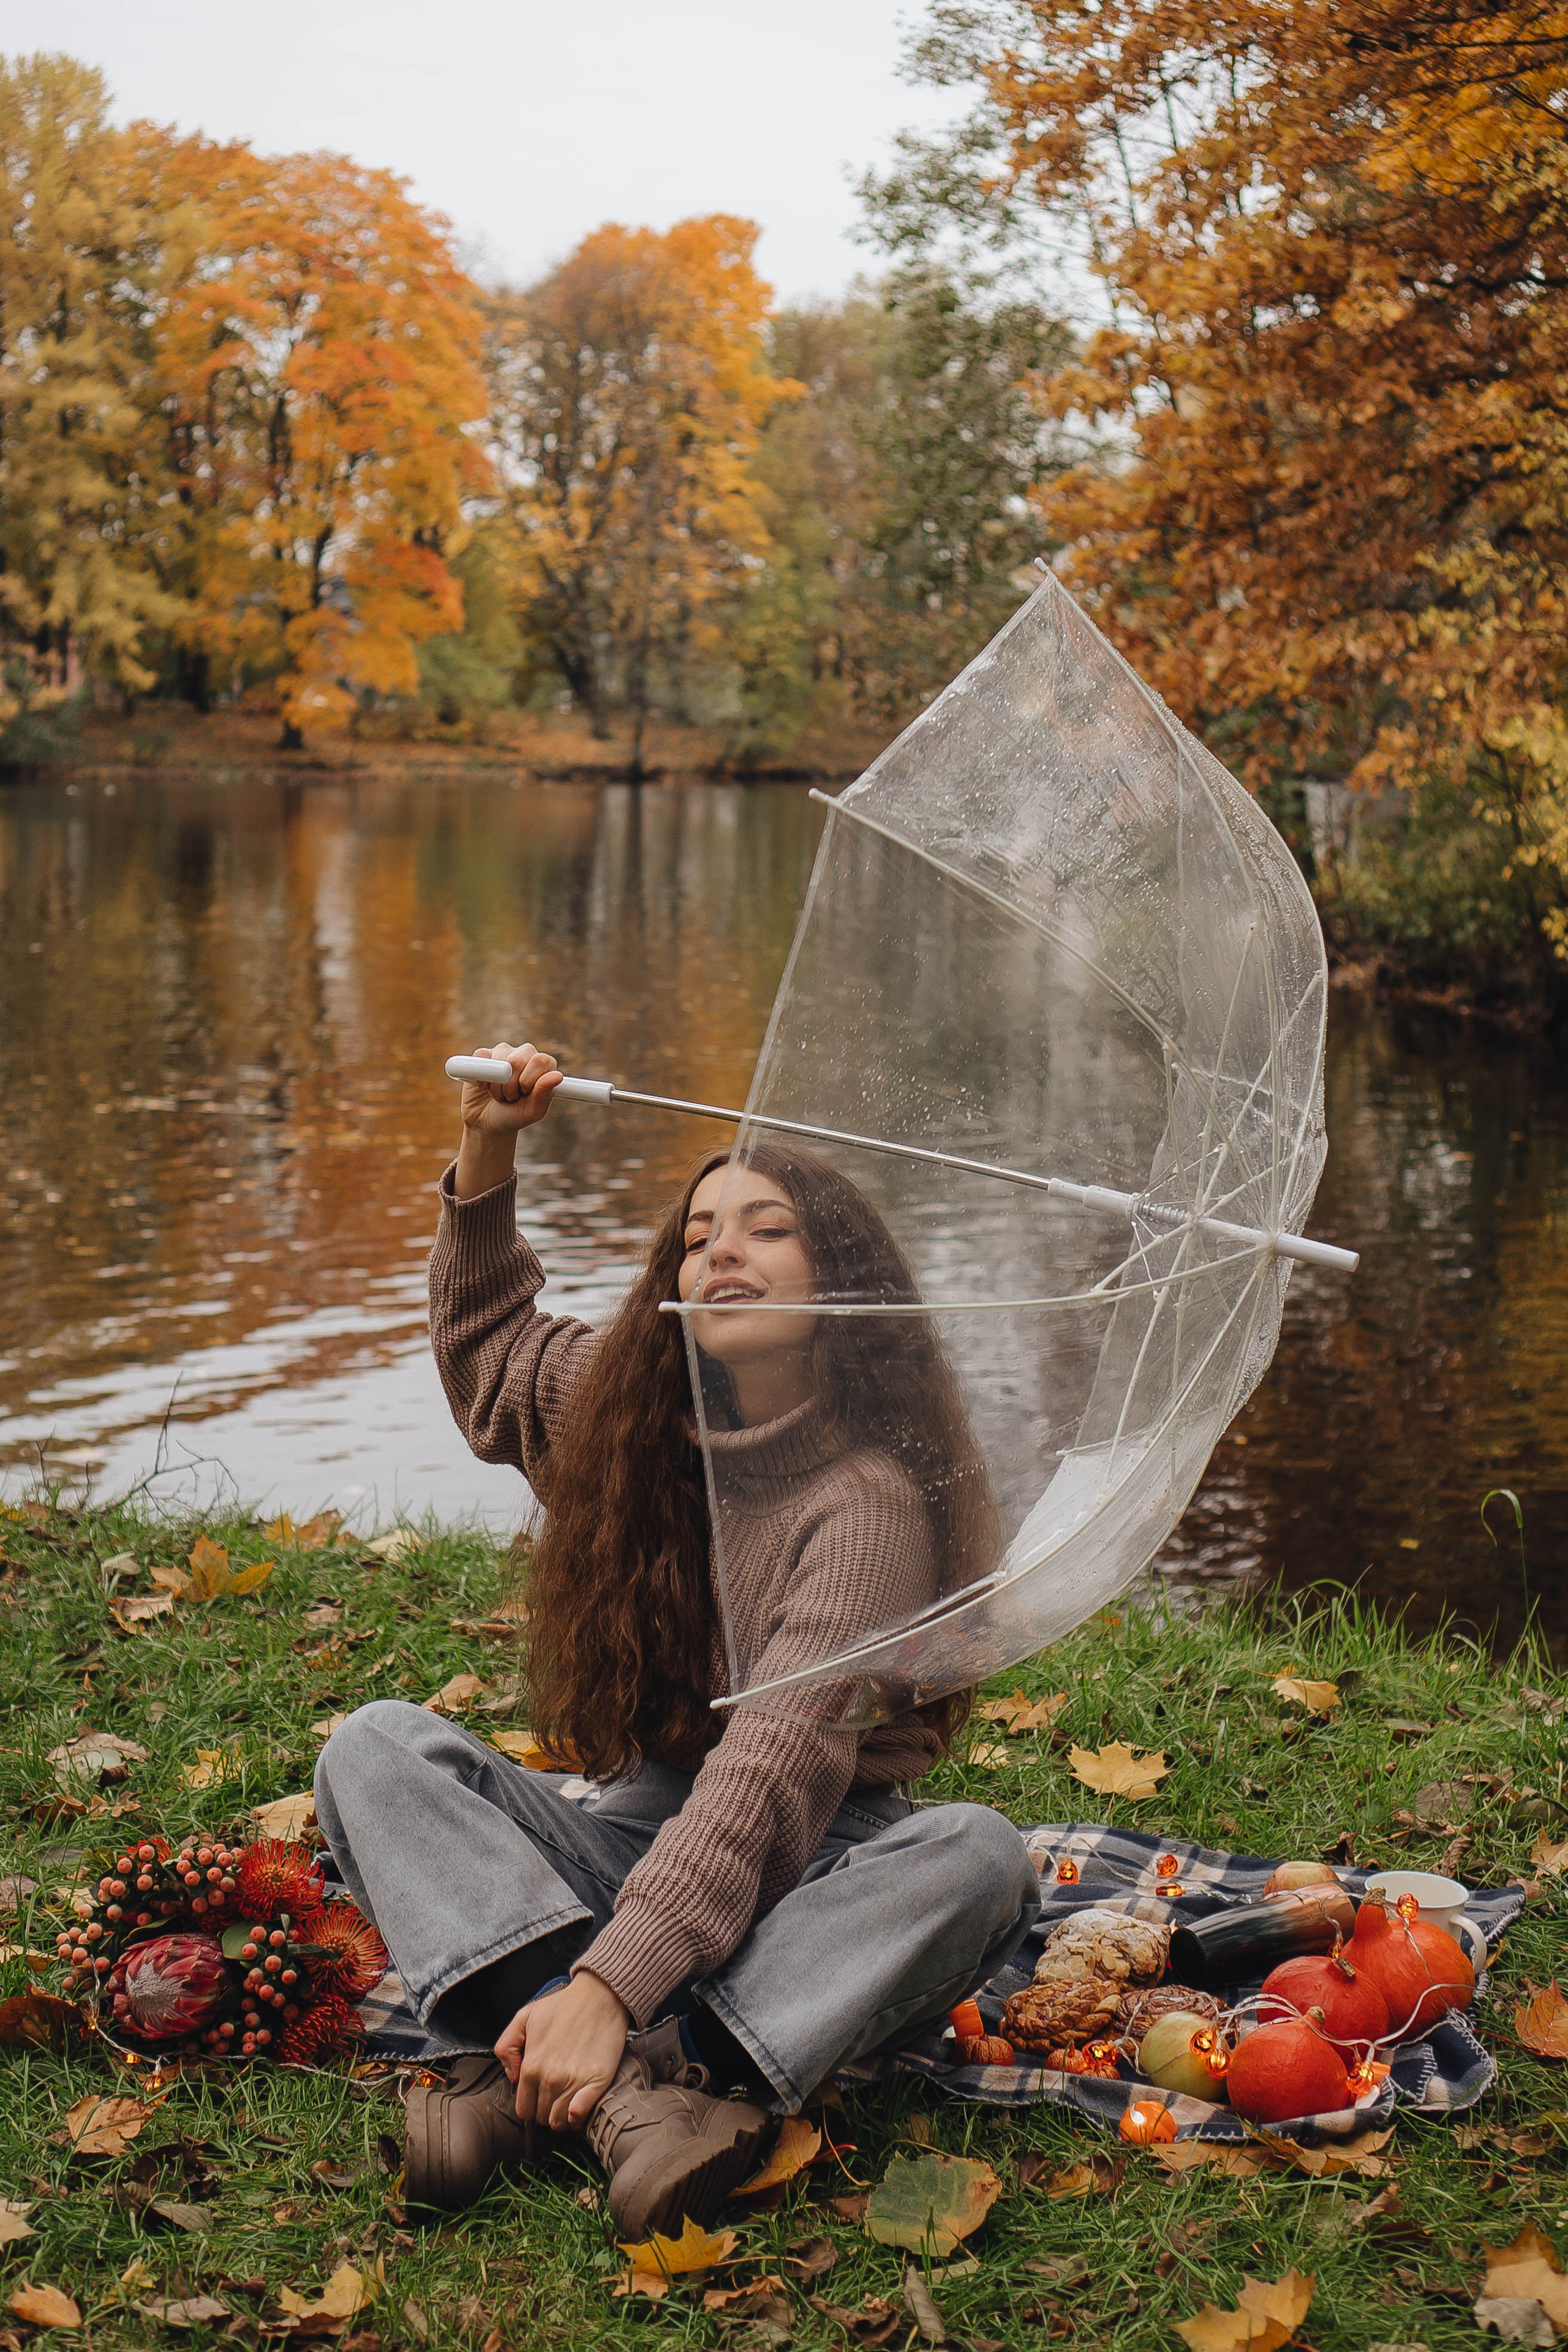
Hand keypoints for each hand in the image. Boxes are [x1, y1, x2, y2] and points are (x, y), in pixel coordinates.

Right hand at [454, 1041, 562, 1198]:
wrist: (487, 1127)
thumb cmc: (514, 1119)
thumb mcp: (532, 1113)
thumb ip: (544, 1095)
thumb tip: (556, 1076)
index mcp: (542, 1066)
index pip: (544, 1060)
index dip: (534, 1078)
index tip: (525, 1095)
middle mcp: (524, 1055)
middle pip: (524, 1055)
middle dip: (516, 1082)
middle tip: (511, 1099)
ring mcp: (502, 1053)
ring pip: (503, 1055)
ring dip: (499, 1082)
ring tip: (498, 1095)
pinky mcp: (480, 1056)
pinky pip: (481, 1056)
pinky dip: (482, 1076)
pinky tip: (484, 1088)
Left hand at [495, 1969, 629, 2132]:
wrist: (599, 1996)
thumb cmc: (562, 2006)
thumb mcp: (524, 2017)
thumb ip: (506, 2047)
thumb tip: (513, 2077)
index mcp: (530, 2066)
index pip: (523, 2109)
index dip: (531, 2106)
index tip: (539, 2097)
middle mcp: (549, 2078)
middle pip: (541, 2118)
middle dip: (546, 2111)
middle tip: (555, 2097)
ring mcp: (573, 2082)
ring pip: (559, 2122)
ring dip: (561, 2117)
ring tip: (567, 2102)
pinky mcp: (596, 2082)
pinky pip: (579, 2115)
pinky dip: (577, 2117)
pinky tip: (579, 2107)